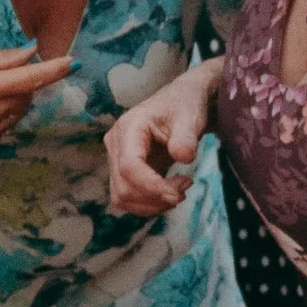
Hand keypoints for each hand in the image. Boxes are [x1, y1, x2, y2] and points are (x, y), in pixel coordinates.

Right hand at [104, 57, 221, 213]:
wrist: (182, 102)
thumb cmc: (185, 106)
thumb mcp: (190, 118)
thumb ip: (186, 138)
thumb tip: (183, 158)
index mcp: (129, 127)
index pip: (129, 166)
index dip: (151, 186)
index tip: (177, 195)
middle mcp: (116, 144)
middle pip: (123, 187)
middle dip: (155, 197)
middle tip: (186, 186)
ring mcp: (117, 159)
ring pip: (123, 197)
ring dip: (153, 204)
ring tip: (180, 190)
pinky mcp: (124, 171)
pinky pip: (129, 198)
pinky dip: (150, 203)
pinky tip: (170, 192)